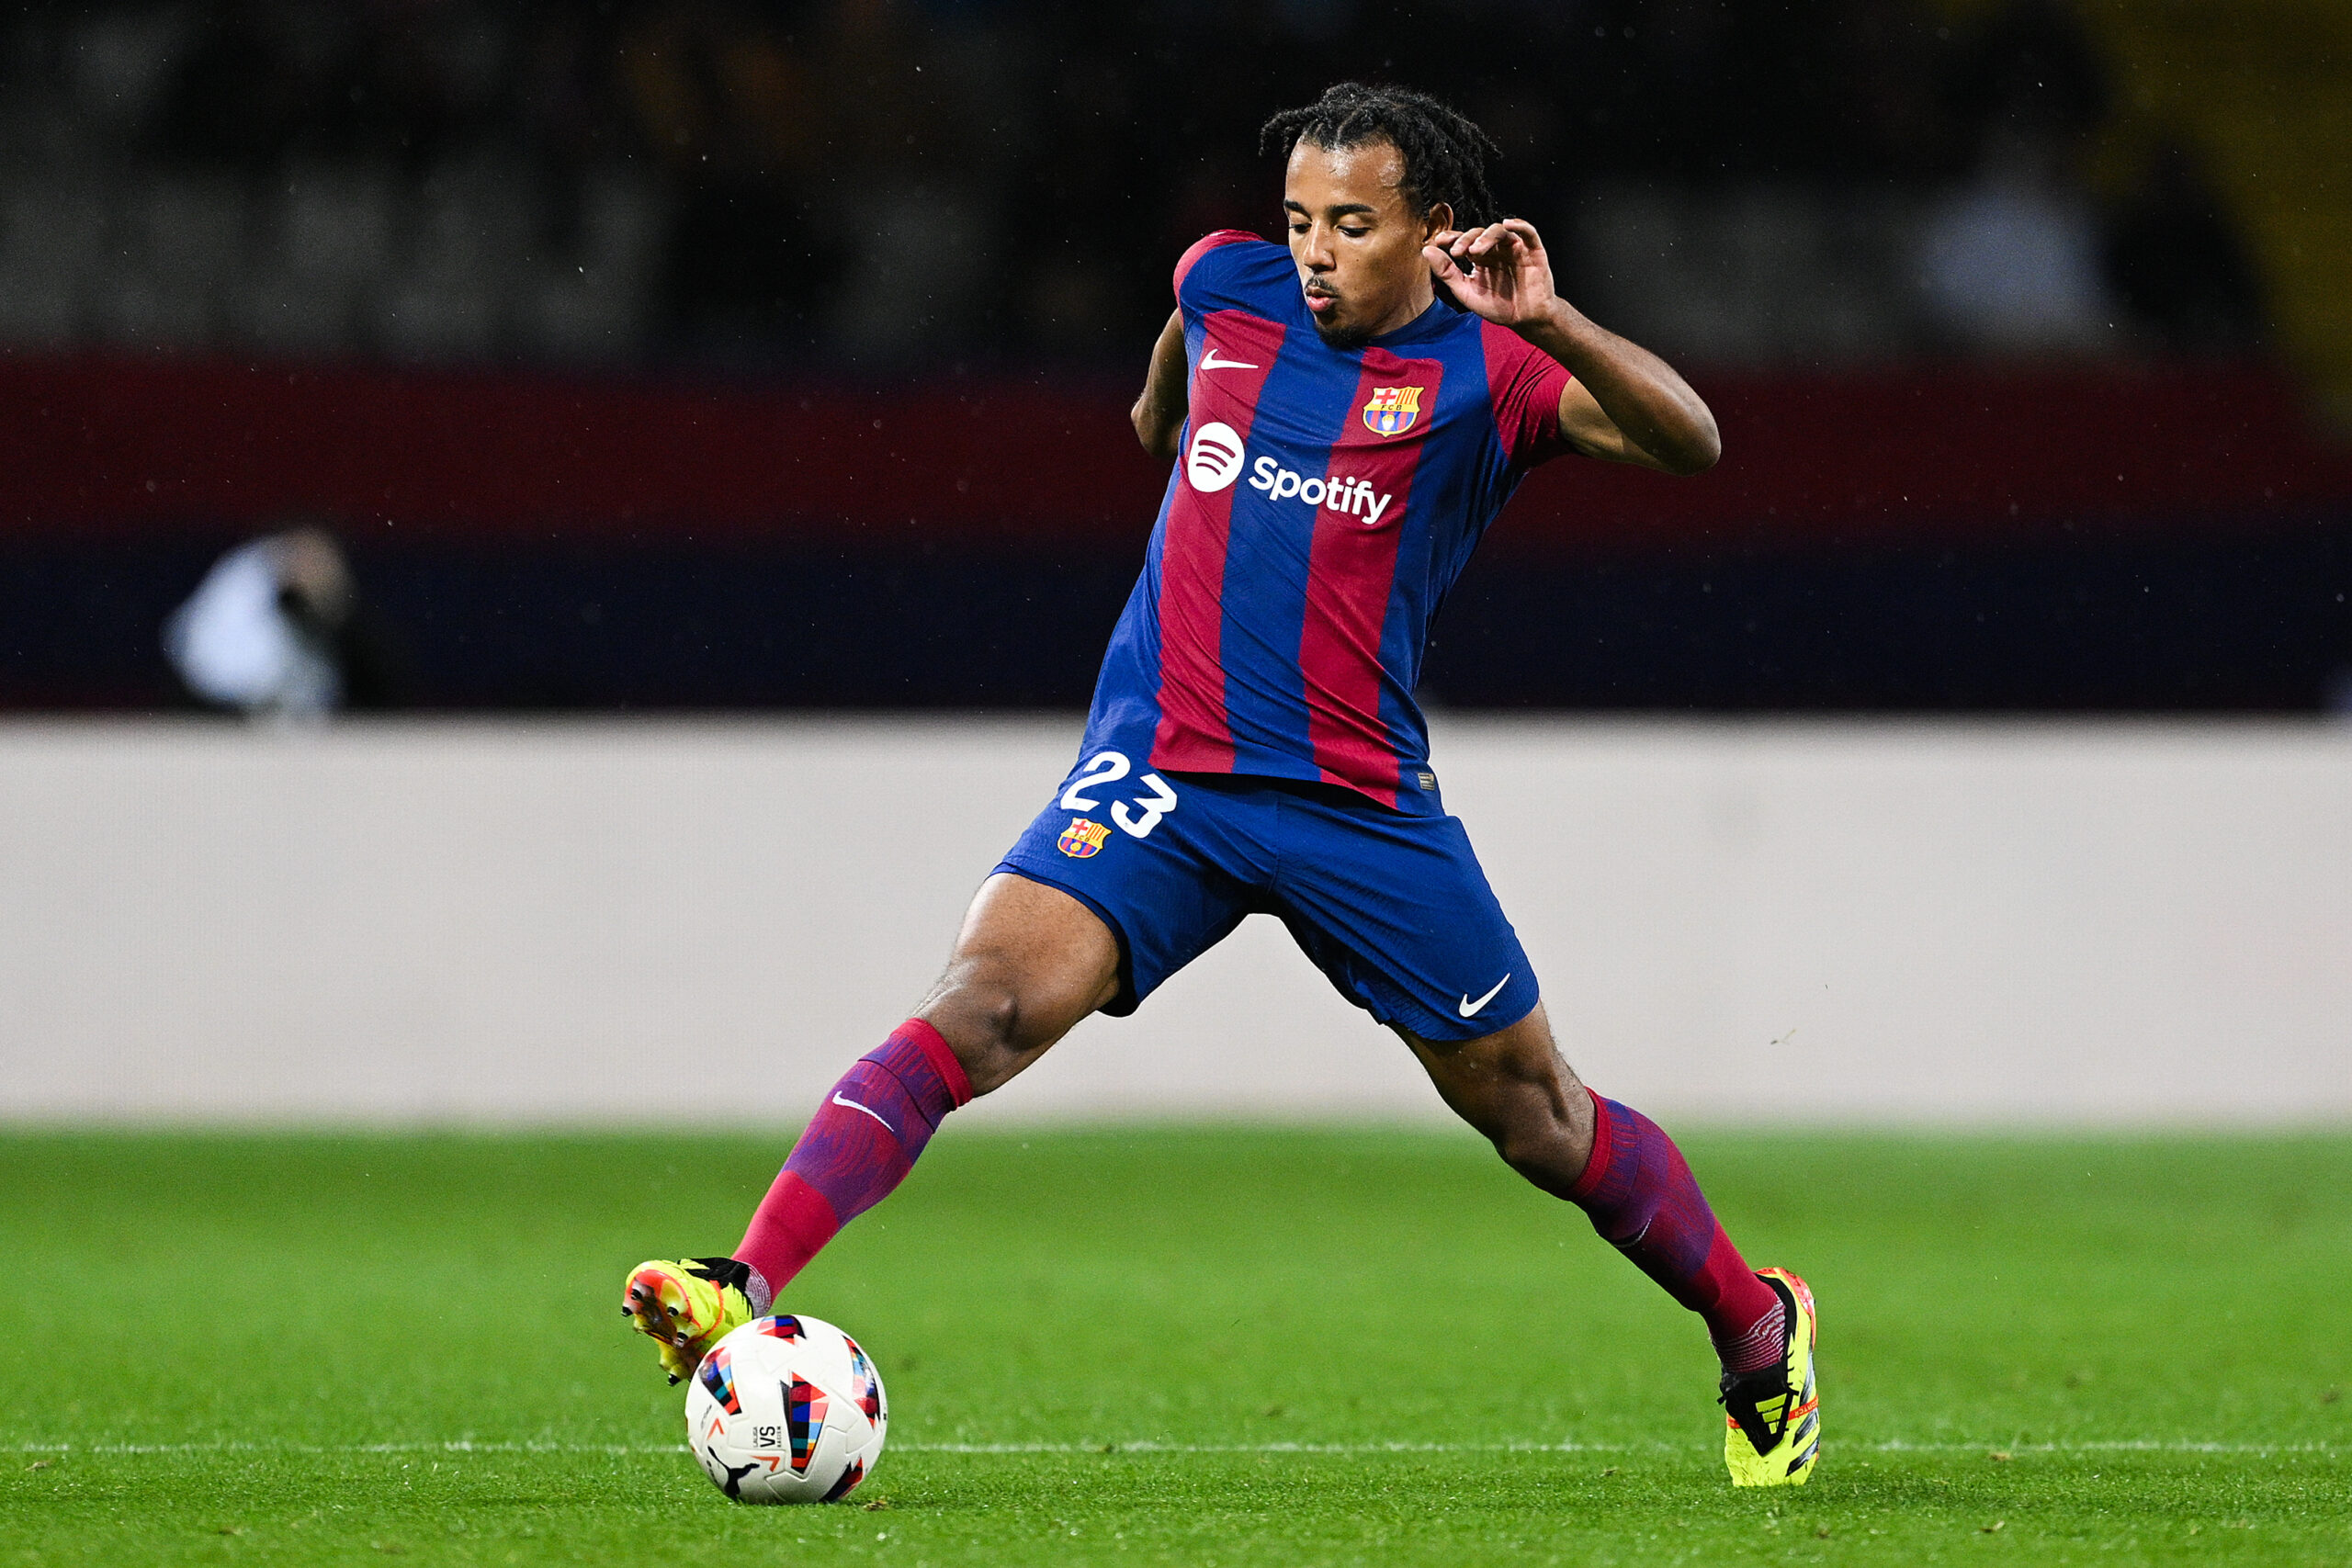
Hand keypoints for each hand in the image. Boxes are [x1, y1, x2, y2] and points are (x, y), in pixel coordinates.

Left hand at [1424, 218, 1559, 329]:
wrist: (1526, 320)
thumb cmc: (1498, 306)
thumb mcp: (1466, 292)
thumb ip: (1447, 272)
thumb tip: (1426, 250)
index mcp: (1479, 257)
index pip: (1463, 241)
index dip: (1451, 238)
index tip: (1439, 241)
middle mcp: (1495, 249)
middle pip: (1478, 234)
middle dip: (1466, 240)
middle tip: (1457, 252)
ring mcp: (1514, 248)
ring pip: (1499, 231)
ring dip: (1486, 237)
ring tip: (1475, 250)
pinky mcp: (1533, 250)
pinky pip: (1528, 232)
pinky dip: (1519, 225)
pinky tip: (1508, 223)